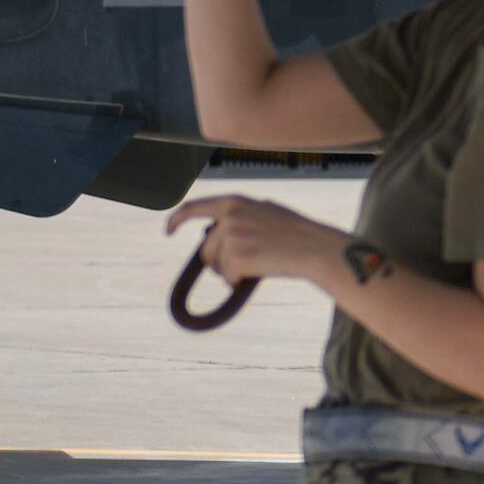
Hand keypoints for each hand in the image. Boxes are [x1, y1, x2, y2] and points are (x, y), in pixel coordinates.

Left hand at [166, 190, 356, 289]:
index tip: (168, 231)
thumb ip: (240, 216)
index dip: (176, 220)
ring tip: (260, 264)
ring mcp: (232, 236)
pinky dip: (240, 281)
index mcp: (234, 202)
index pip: (193, 208)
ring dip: (233, 272)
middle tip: (241, 266)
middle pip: (206, 249)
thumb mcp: (265, 212)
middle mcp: (229, 217)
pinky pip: (228, 277)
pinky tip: (260, 272)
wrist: (315, 248)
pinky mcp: (236, 257)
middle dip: (217, 262)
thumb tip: (216, 235)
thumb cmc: (297, 233)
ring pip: (218, 265)